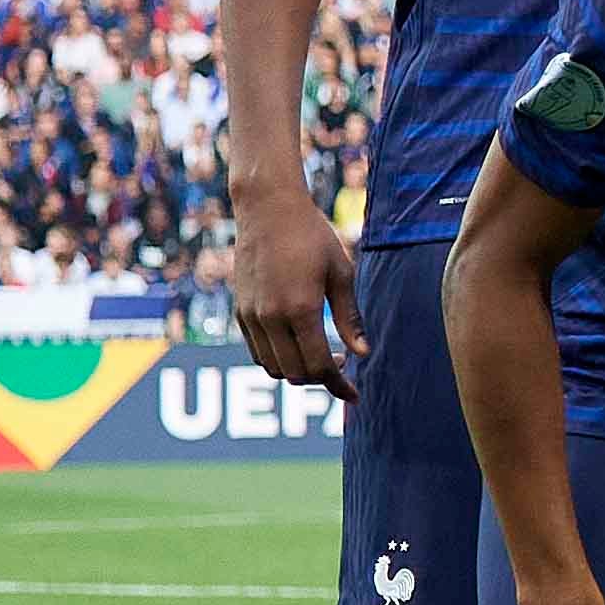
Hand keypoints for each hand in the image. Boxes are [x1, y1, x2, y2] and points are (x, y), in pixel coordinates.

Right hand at [230, 195, 363, 395]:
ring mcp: (251, 315)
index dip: (338, 385)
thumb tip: (363, 354)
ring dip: (297, 372)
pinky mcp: (240, 310)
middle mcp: (270, 317)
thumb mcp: (342, 274)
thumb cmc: (312, 237)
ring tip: (322, 357)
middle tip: (342, 368)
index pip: (318, 365)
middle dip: (320, 379)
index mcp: (300, 309)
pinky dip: (277, 360)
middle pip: (294, 373)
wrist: (268, 209)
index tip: (354, 394)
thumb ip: (351, 318)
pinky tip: (298, 345)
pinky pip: (257, 351)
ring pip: (272, 367)